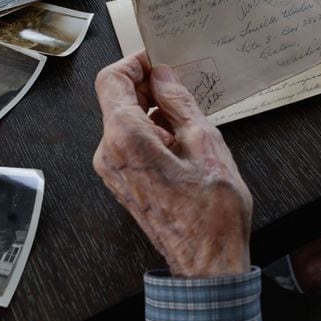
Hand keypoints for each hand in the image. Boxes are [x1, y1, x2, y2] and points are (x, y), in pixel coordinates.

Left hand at [93, 51, 252, 277]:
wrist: (207, 260)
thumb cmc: (211, 211)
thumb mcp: (204, 141)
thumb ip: (179, 102)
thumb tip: (164, 76)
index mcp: (125, 139)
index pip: (110, 79)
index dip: (134, 62)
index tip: (158, 59)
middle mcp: (109, 153)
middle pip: (115, 99)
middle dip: (146, 85)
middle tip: (180, 83)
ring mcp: (113, 171)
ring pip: (123, 120)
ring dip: (151, 109)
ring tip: (188, 117)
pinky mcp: (122, 182)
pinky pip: (128, 142)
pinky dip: (150, 130)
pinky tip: (181, 138)